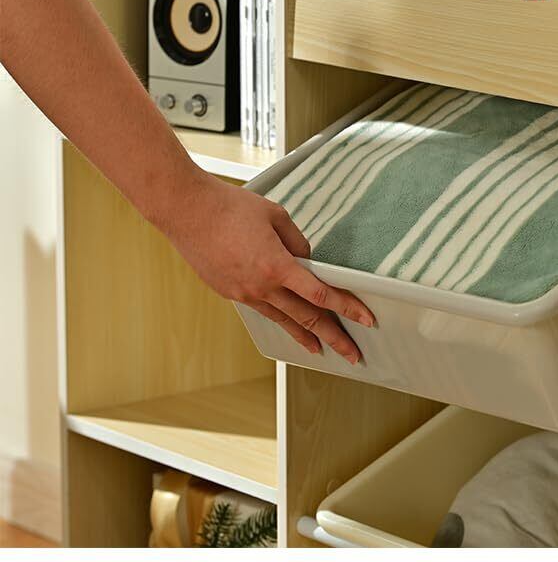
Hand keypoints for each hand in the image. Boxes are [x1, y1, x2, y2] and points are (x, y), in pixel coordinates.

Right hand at [158, 172, 374, 362]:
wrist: (186, 210)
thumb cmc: (231, 207)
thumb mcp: (276, 216)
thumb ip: (298, 243)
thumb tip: (308, 262)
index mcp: (277, 266)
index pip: (321, 294)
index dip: (347, 308)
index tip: (366, 320)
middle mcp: (262, 286)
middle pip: (307, 319)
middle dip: (334, 338)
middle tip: (353, 354)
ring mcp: (244, 293)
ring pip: (283, 321)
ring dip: (306, 338)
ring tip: (323, 351)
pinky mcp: (229, 292)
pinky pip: (263, 311)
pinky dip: (280, 321)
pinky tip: (289, 327)